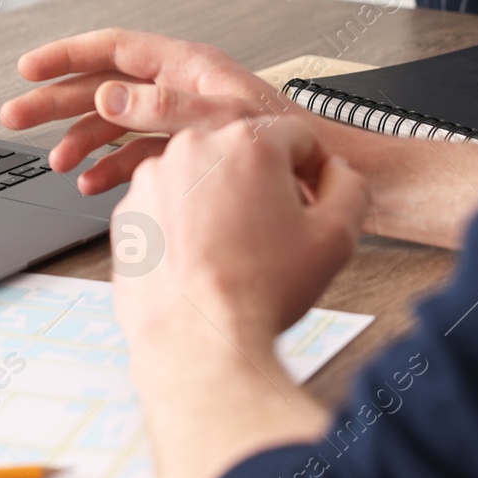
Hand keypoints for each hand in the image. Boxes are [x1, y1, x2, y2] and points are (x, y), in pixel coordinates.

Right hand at [0, 29, 289, 194]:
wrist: (329, 186)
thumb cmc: (293, 148)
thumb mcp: (223, 121)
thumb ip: (163, 108)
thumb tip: (106, 98)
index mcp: (188, 68)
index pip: (113, 49)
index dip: (66, 56)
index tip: (27, 69)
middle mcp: (180, 90)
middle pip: (103, 87)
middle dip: (56, 102)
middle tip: (14, 116)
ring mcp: (181, 123)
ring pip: (114, 123)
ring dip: (80, 141)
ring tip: (55, 163)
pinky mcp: (187, 155)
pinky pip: (135, 155)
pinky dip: (110, 169)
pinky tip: (92, 185)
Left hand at [113, 116, 366, 352]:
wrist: (198, 341)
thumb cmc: (261, 291)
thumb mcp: (336, 237)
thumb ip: (348, 187)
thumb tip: (335, 171)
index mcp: (247, 143)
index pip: (295, 137)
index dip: (311, 170)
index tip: (309, 199)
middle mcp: (192, 147)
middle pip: (244, 154)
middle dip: (262, 185)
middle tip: (272, 232)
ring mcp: (153, 178)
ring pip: (202, 177)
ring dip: (220, 202)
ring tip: (233, 251)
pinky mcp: (128, 209)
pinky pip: (168, 205)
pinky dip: (184, 224)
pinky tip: (201, 259)